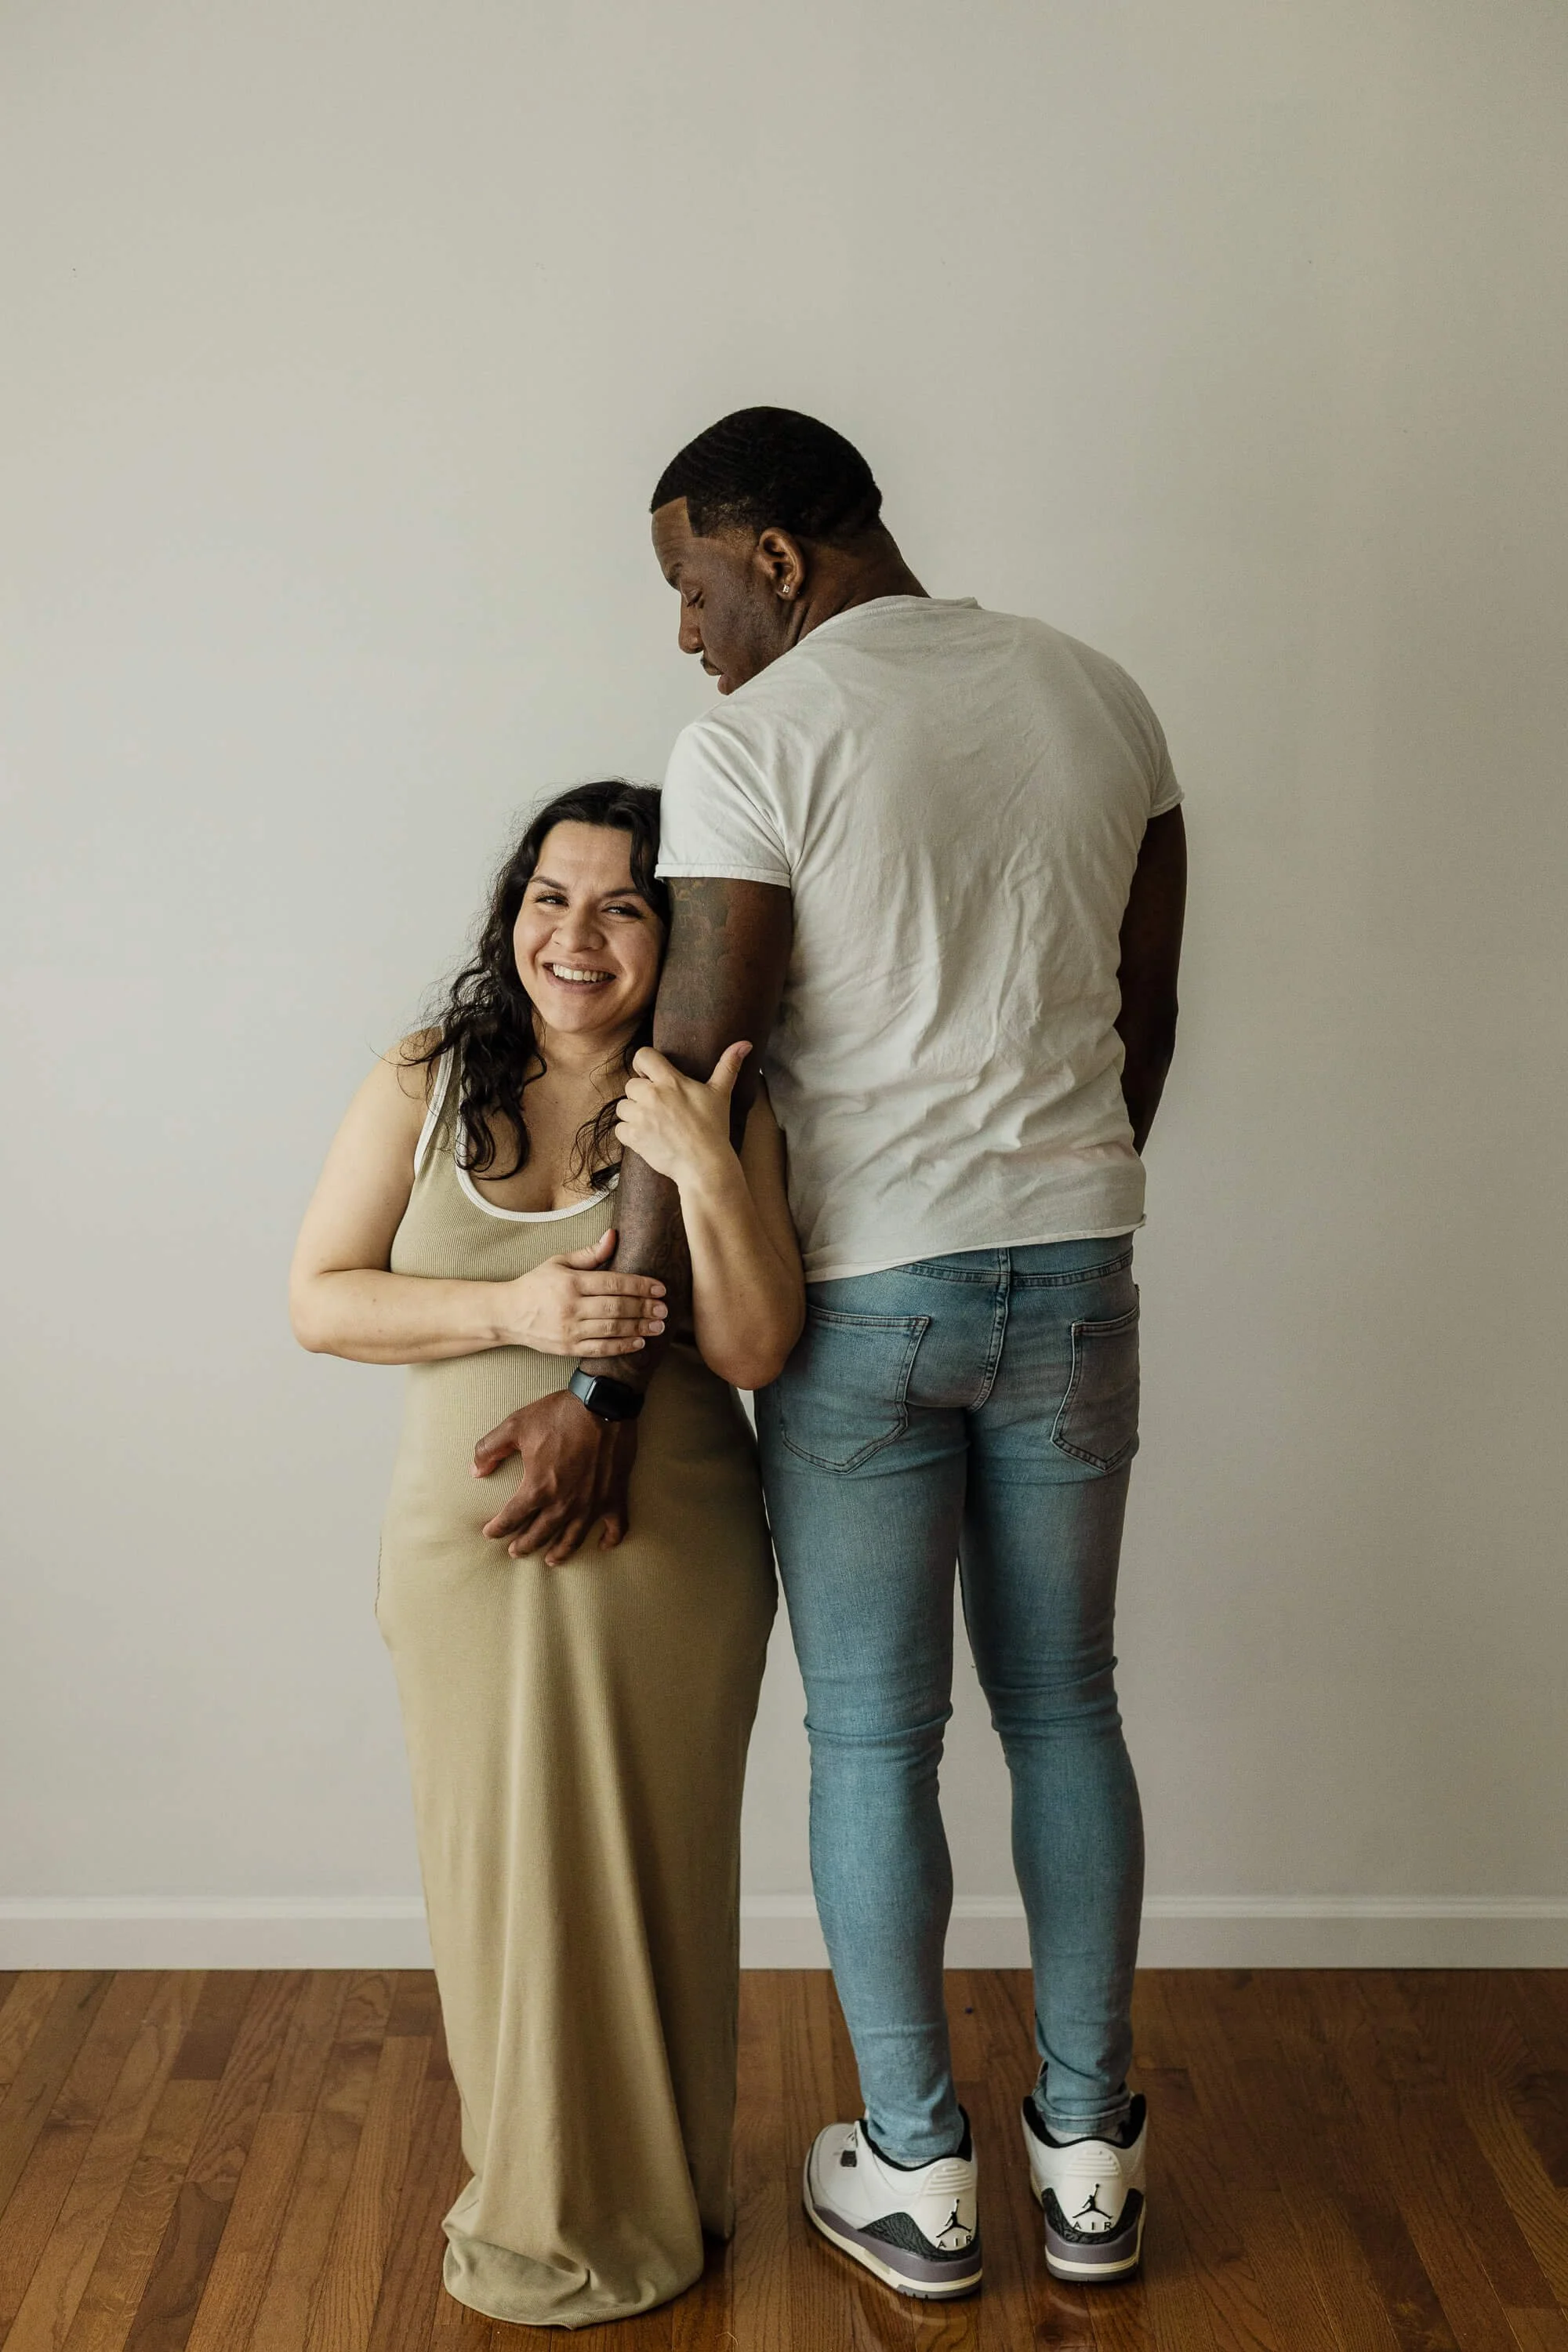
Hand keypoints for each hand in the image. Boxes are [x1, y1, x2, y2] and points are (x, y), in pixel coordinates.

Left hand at [472, 1388, 637, 1564]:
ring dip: (560, 1552)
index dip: (498, 1528)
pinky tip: (603, 1546)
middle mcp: (564, 1503)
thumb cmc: (558, 1414)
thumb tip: (475, 1471)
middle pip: (539, 1534)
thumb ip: (489, 1449)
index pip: (511, 1518)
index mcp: (538, 1488)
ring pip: (572, 1538)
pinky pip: (615, 1527)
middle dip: (524, 1545)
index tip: (490, 1532)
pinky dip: (609, 1539)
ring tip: (550, 1560)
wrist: (602, 1404)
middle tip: (515, 1551)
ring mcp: (591, 1503)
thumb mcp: (515, 1426)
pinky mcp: (615, 1496)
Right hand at [501, 1228, 665, 1356]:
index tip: (659, 1288)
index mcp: (571, 1282)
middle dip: (644, 1308)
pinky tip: (638, 1342)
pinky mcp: (568, 1348)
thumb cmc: (536, 1285)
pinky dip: (622, 1347)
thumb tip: (614, 1235)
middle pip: (616, 1307)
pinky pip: (600, 1349)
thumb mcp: (559, 1262)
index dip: (640, 1286)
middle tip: (664, 1309)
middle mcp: (571, 1307)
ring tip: (658, 1325)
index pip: (613, 1283)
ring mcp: (569, 1330)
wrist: (508, 1314)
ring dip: (639, 1327)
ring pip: (612, 1330)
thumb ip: (590, 1253)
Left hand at [613, 1042, 749, 1188]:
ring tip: (652, 1123)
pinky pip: (619, 1128)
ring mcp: (640, 1117)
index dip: (644, 1064)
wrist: (704, 1165)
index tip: (650, 1075)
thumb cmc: (714, 1128)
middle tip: (659, 1108)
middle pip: (631, 1084)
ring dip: (633, 1114)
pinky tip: (646, 1137)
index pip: (643, 1056)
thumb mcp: (721, 1094)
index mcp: (670, 1081)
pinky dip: (629, 1134)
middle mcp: (652, 1095)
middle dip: (641, 1094)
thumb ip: (728, 1065)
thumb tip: (745, 1043)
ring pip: (623, 1107)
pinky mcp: (634, 1137)